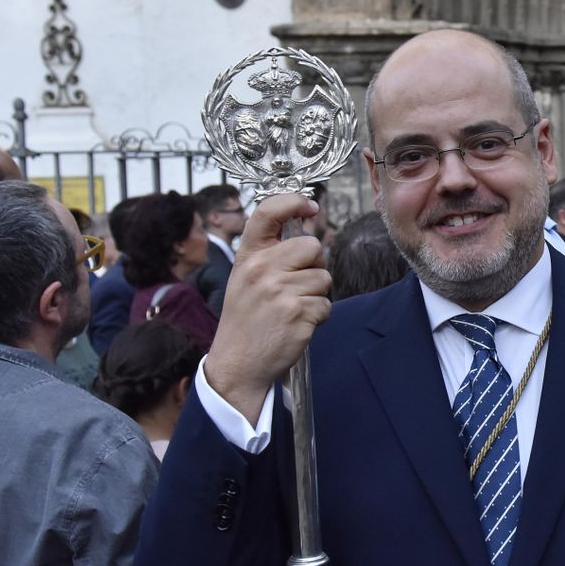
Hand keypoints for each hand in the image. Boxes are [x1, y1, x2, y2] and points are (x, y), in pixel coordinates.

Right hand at [204, 193, 332, 424]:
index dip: (292, 201)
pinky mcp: (298, 312)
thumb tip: (310, 239)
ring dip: (316, 295)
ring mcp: (280, 290)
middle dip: (314, 265)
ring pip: (323, 277)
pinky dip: (318, 316)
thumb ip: (271, 256)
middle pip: (312, 245)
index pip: (267, 212)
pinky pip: (326, 304)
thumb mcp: (246, 279)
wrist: (238, 363)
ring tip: (291, 310)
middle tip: (297, 286)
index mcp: (248, 256)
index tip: (309, 206)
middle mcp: (261, 268)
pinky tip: (296, 325)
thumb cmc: (247, 319)